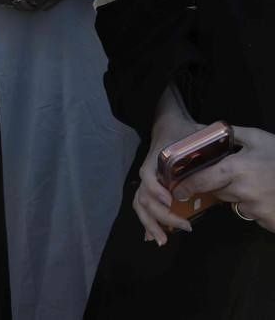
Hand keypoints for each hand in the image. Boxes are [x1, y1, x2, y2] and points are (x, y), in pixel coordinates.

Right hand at [134, 111, 204, 244]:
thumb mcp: (193, 133)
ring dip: (150, 223)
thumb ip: (205, 141)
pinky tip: (152, 237)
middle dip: (161, 215)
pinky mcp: (150, 189)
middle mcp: (148, 173)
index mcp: (155, 160)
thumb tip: (226, 146)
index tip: (170, 201)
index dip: (156, 189)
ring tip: (162, 240)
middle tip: (185, 226)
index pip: (148, 175)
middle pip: (144, 197)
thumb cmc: (181, 131)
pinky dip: (147, 222)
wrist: (167, 125)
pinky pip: (143, 207)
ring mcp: (148, 182)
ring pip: (140, 204)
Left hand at [174, 126, 274, 232]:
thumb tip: (204, 129)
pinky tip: (267, 194)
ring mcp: (257, 209)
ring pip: (235, 203)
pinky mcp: (267, 221)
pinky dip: (254, 205)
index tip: (177, 189)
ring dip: (238, 194)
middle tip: (232, 174)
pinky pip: (252, 213)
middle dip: (217, 184)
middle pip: (217, 192)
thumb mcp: (259, 139)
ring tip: (256, 181)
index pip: (202, 180)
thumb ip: (231, 134)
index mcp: (237, 169)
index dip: (187, 185)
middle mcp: (243, 191)